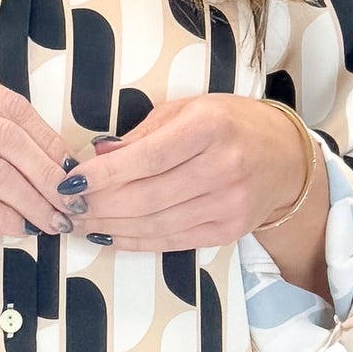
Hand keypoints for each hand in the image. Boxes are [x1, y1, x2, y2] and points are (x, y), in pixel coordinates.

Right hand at [0, 57, 81, 239]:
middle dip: (48, 174)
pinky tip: (19, 228)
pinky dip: (4, 218)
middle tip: (70, 200)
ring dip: (32, 201)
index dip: (48, 139)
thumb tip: (50, 153)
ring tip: (52, 220)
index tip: (70, 167)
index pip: (11, 105)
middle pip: (8, 138)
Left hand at [51, 96, 310, 252]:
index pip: (147, 157)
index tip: (69, 182)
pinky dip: (135, 241)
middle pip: (148, 196)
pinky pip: (172, 241)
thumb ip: (142, 133)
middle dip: (99, 205)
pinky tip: (108, 235)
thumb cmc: (229, 124)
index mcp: (211, 127)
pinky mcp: (228, 231)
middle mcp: (224, 167)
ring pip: (156, 224)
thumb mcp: (188, 110)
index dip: (104, 174)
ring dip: (110, 226)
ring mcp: (229, 204)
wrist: (287, 158)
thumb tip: (96, 155)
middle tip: (65, 208)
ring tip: (78, 223)